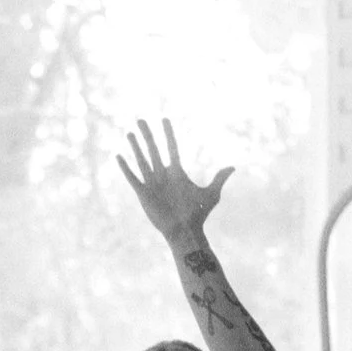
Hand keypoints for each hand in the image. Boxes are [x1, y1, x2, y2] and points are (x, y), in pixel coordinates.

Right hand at [117, 119, 230, 245]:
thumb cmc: (197, 214)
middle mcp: (163, 175)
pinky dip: (125, 167)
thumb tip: (232, 167)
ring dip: (135, 146)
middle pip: (154, 149)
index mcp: (177, 172)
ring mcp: (152, 183)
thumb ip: (219, 179)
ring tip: (129, 132)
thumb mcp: (211, 194)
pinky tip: (119, 156)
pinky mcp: (143, 193)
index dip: (168, 134)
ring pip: (142, 160)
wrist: (184, 231)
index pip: (172, 147)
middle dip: (147, 134)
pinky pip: (132, 177)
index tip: (164, 119)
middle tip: (141, 119)